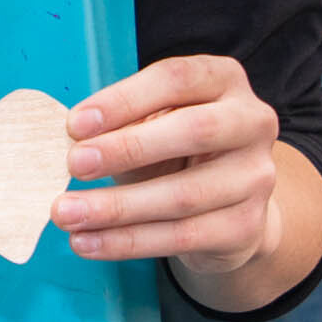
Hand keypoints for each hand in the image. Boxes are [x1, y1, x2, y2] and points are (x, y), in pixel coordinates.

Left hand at [53, 53, 281, 275]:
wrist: (229, 207)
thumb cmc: (178, 150)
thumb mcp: (154, 123)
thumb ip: (124, 122)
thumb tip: (73, 139)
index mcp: (224, 80)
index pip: (177, 79)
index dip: (124, 99)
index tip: (76, 124)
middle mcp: (252, 122)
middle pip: (194, 130)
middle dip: (128, 148)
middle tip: (73, 165)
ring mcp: (255, 177)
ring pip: (184, 195)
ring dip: (116, 207)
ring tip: (67, 214)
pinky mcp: (246, 226)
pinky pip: (181, 237)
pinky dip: (127, 242)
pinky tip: (89, 242)